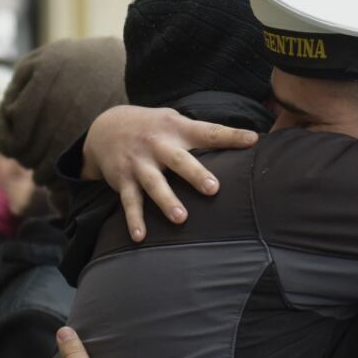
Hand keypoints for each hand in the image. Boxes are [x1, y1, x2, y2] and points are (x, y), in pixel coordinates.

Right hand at [82, 106, 259, 240]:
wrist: (106, 126)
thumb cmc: (153, 128)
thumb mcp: (175, 121)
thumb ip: (203, 132)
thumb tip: (248, 140)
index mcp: (177, 129)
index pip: (208, 132)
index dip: (231, 136)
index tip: (252, 141)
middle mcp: (158, 145)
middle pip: (179, 160)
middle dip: (195, 174)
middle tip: (213, 188)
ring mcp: (139, 163)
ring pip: (154, 184)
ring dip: (167, 201)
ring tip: (181, 218)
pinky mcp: (123, 179)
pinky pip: (129, 202)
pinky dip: (134, 219)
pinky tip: (140, 236)